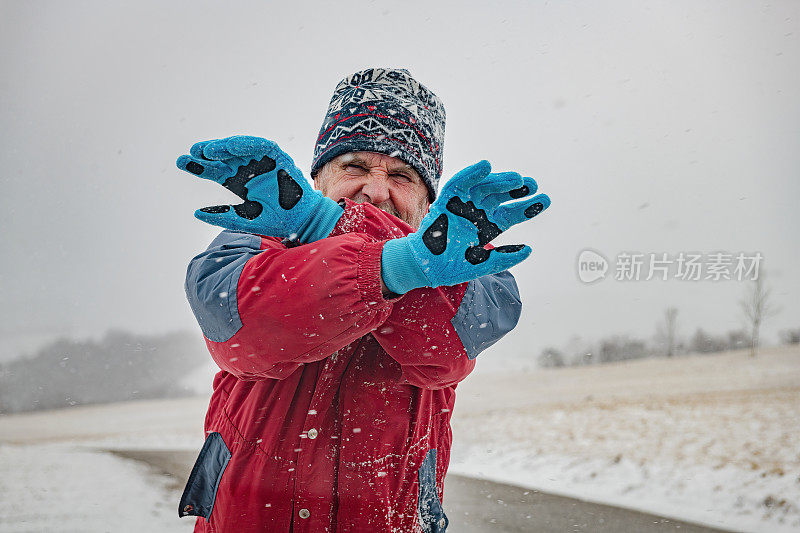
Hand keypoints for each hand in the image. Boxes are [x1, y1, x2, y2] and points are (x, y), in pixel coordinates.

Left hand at [176, 136, 342, 241]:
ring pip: (238, 149)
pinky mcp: (277, 157)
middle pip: (223, 158)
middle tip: (189, 154)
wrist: (303, 220)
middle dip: (206, 155)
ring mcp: (263, 162)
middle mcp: (249, 170)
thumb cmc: (277, 221)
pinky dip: (246, 144)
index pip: (216, 171)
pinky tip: (230, 146)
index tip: (183, 162)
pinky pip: (260, 145)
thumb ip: (223, 216)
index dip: (200, 167)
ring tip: (206, 151)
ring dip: (222, 148)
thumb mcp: (245, 220)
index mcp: (240, 183)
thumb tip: (196, 213)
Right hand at [381, 160, 550, 293]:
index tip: (544, 201)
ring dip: (500, 181)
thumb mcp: (482, 264)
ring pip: (485, 187)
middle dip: (518, 190)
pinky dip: (471, 174)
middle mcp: (478, 213)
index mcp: (488, 227)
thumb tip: (529, 249)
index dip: (528, 207)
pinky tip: (486, 167)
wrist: (425, 266)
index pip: (511, 213)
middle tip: (533, 185)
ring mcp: (463, 205)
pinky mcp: (447, 200)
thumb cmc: (451, 266)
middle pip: (501, 196)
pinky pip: (459, 183)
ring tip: (517, 179)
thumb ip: (505, 257)